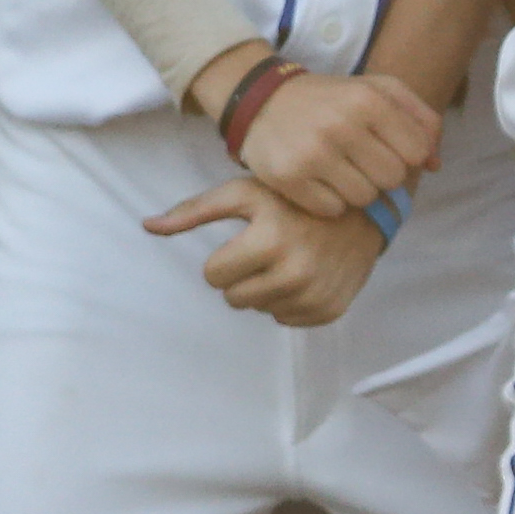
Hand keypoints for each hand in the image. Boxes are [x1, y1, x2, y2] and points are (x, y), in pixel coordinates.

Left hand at [147, 176, 387, 327]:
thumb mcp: (245, 193)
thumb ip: (194, 211)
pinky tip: (307, 275)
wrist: (366, 209)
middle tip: (270, 251)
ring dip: (268, 289)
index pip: (213, 277)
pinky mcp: (330, 310)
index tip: (249, 241)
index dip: (225, 259)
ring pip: (260, 310)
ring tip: (291, 260)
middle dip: (245, 276)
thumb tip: (147, 225)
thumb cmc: (296, 199)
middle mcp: (294, 272)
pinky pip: (287, 320)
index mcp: (269, 241)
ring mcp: (315, 294)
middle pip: (234, 298)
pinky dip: (291, 301)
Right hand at [232, 67, 440, 216]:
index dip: (407, 154)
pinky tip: (319, 179)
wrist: (264, 101)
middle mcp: (341, 126)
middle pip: (391, 178)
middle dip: (382, 173)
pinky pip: (332, 209)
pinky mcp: (288, 178)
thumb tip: (435, 164)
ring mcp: (312, 154)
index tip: (389, 147)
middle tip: (362, 160)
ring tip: (341, 169)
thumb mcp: (381, 90)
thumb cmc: (334, 99)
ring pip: (364, 198)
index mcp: (369, 100)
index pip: (416, 152)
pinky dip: (330, 201)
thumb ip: (421, 120)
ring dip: (357, 189)